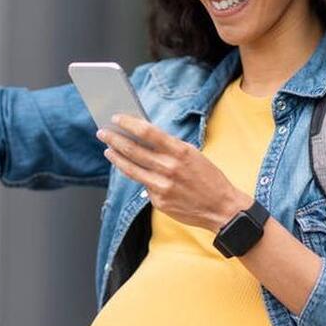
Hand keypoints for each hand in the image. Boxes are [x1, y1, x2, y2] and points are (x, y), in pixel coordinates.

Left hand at [98, 115, 253, 232]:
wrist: (222, 208)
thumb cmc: (208, 178)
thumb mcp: (193, 154)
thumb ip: (169, 146)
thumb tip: (144, 136)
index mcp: (180, 151)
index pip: (147, 132)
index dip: (128, 123)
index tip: (116, 118)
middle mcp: (169, 168)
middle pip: (133, 150)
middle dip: (114, 139)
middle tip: (103, 133)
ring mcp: (162, 186)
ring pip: (131, 169)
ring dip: (116, 157)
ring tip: (108, 149)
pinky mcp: (159, 201)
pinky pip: (143, 185)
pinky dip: (135, 175)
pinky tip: (128, 169)